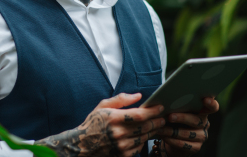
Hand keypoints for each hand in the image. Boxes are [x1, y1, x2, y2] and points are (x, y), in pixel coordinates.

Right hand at [35, 93, 164, 156]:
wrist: (83, 145)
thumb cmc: (94, 122)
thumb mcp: (102, 106)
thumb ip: (121, 99)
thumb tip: (138, 96)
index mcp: (113, 118)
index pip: (140, 115)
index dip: (153, 111)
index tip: (160, 107)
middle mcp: (118, 133)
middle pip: (146, 126)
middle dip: (157, 121)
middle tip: (163, 117)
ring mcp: (121, 146)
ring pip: (144, 137)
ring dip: (153, 130)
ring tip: (157, 124)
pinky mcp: (123, 155)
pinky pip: (139, 147)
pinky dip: (144, 140)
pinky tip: (144, 134)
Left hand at [157, 97, 219, 155]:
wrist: (171, 139)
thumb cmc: (173, 119)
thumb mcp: (175, 110)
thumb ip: (176, 105)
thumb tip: (166, 99)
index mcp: (202, 111)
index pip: (212, 107)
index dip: (211, 103)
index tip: (205, 99)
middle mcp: (204, 123)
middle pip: (196, 120)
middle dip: (182, 118)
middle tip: (170, 116)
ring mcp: (202, 136)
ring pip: (189, 133)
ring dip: (172, 131)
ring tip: (160, 128)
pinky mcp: (196, 147)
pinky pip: (184, 144)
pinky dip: (172, 140)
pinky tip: (163, 136)